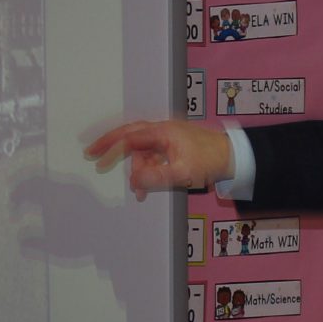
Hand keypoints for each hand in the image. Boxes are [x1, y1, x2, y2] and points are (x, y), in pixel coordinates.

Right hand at [85, 118, 233, 199]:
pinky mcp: (172, 145)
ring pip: (141, 150)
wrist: (231, 156)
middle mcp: (162, 130)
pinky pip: (152, 155)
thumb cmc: (210, 160)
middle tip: (91, 153)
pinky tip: (147, 185)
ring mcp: (167, 137)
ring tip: (138, 191)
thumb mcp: (183, 173)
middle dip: (109, 145)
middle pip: (128, 135)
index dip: (110, 149)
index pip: (129, 138)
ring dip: (136, 169)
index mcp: (162, 132)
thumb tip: (134, 180)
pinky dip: (146, 169)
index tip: (96, 159)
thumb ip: (156, 177)